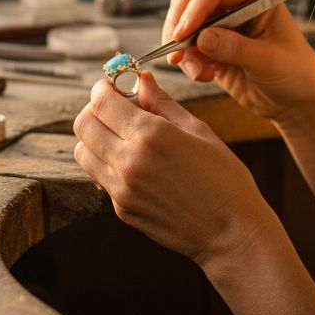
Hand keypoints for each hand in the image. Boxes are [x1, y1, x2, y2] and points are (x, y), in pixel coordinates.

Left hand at [72, 72, 273, 267]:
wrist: (231, 234)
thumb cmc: (224, 179)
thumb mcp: (199, 132)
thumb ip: (163, 104)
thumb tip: (142, 80)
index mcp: (151, 136)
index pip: (101, 103)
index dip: (102, 89)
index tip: (112, 87)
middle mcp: (129, 162)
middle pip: (83, 125)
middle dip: (94, 110)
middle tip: (114, 110)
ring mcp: (122, 189)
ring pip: (83, 152)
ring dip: (95, 138)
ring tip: (121, 136)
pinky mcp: (122, 209)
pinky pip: (100, 177)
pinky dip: (108, 163)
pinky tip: (135, 163)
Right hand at [163, 0, 314, 124]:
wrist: (296, 102)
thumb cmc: (295, 73)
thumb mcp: (269, 60)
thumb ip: (236, 48)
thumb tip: (202, 39)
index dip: (194, 10)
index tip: (182, 35)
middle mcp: (235, 5)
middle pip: (190, 2)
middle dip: (180, 27)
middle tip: (177, 54)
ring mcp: (221, 26)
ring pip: (183, 25)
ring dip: (184, 50)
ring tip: (200, 73)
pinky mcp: (212, 48)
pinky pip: (187, 49)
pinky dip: (189, 63)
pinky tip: (206, 76)